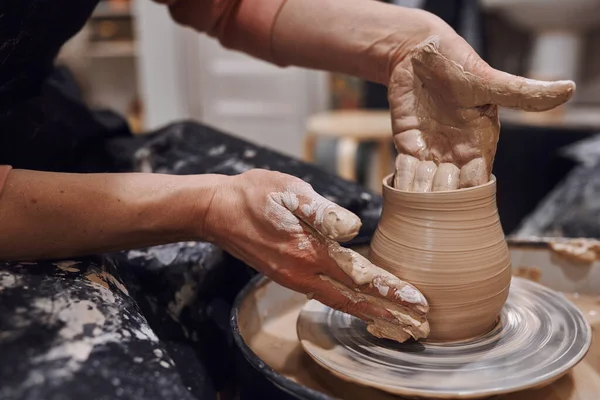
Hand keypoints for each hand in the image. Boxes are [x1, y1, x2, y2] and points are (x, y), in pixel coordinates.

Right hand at [205, 169, 428, 341]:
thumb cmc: (254, 195)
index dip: (390, 290)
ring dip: (372, 315)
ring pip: (340, 302)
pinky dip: (349, 307)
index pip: (360, 276)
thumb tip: (353, 228)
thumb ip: (322, 212)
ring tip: (398, 326)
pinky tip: (360, 308)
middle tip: (419, 328)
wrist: (217, 211)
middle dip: (389, 314)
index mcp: (309, 250)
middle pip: (354, 300)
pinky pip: (325, 297)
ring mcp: (295, 278)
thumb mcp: (289, 192)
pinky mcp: (288, 276)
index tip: (417, 302)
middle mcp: (304, 272)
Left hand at [388, 15, 574, 190]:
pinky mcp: (408, 145)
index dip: (468, 191)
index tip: (460, 195)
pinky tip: (399, 187)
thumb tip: (566, 90)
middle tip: (433, 201)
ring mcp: (431, 150)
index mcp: (480, 143)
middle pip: (450, 189)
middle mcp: (456, 152)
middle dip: (442, 198)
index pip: (477, 180)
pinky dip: (402, 181)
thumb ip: (521, 93)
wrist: (420, 54)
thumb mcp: (489, 81)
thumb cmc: (458, 64)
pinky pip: (405, 171)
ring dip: (420, 193)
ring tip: (414, 198)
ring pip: (427, 184)